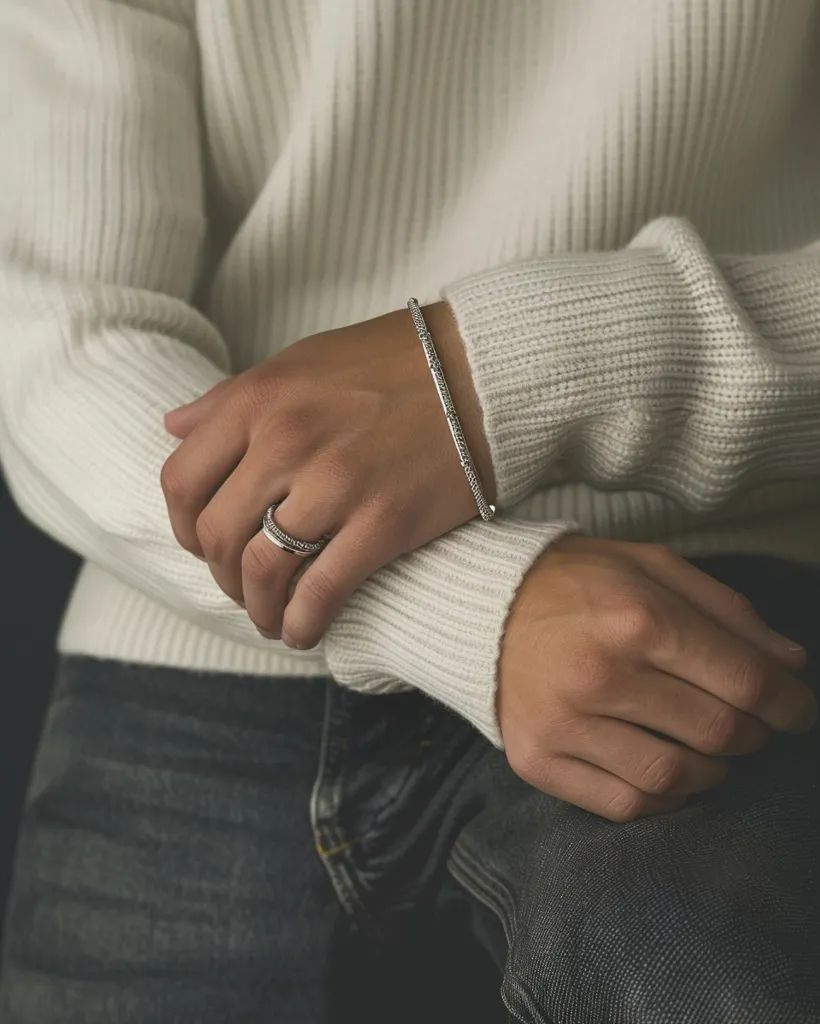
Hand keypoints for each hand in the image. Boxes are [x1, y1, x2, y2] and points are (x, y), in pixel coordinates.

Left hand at [161, 303, 493, 647]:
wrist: (483, 369)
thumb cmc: (394, 361)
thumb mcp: (300, 361)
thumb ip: (232, 398)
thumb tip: (173, 427)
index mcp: (258, 401)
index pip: (182, 482)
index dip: (184, 526)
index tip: (203, 544)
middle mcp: (285, 442)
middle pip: (217, 536)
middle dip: (221, 575)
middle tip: (242, 586)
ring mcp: (334, 485)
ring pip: (261, 572)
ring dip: (257, 606)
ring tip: (270, 616)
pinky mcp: (382, 523)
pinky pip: (320, 593)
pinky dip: (301, 624)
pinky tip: (302, 632)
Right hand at [498, 535, 816, 820]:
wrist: (479, 604)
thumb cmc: (574, 581)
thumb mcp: (651, 567)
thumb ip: (726, 610)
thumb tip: (789, 664)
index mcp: (636, 618)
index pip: (744, 682)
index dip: (788, 703)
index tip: (796, 708)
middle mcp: (599, 675)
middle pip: (718, 732)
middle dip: (754, 734)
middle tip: (752, 724)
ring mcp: (563, 724)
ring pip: (675, 776)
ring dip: (714, 771)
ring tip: (711, 751)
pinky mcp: (536, 760)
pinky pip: (624, 804)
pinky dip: (664, 798)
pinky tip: (669, 774)